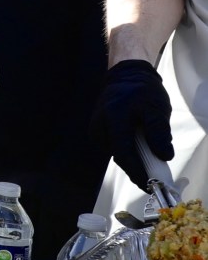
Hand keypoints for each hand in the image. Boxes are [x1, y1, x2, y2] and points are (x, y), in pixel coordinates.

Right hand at [90, 59, 173, 189]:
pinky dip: (126, 151)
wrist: (125, 75)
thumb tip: (164, 156)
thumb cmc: (142, 90)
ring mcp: (96, 126)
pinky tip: (137, 149)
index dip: (136, 170)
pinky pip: (113, 146)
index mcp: (114, 116)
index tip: (149, 185)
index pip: (123, 151)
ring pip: (115, 152)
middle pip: (118, 155)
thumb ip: (159, 132)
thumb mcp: (156, 107)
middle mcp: (100, 124)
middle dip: (135, 169)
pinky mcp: (97, 129)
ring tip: (148, 161)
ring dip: (131, 160)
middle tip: (152, 179)